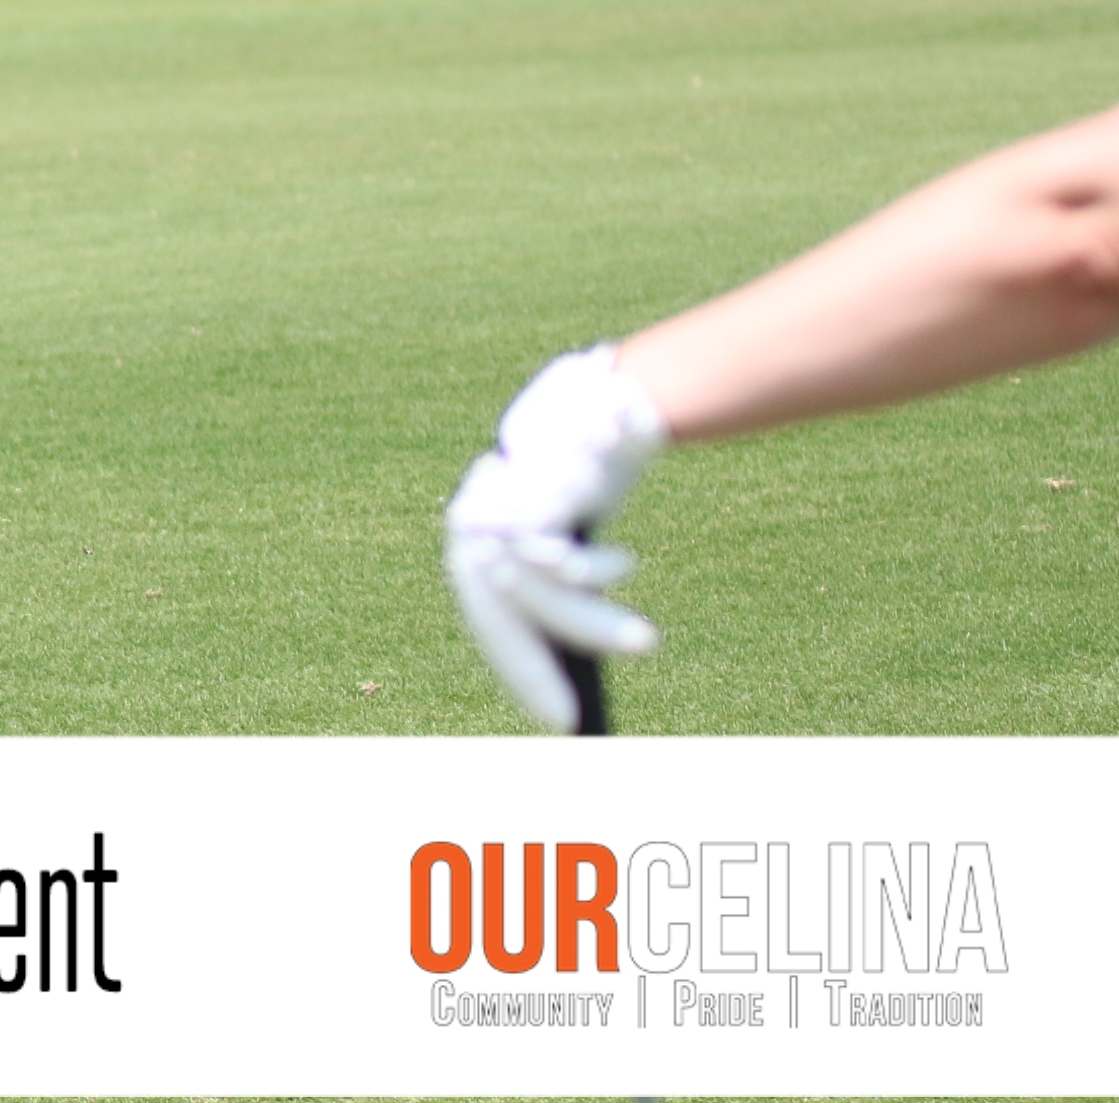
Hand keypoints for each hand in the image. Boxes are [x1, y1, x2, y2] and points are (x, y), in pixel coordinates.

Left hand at [444, 346, 669, 729]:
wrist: (610, 398)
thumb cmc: (592, 475)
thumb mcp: (573, 538)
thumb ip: (564, 588)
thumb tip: (579, 672)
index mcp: (480, 539)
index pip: (489, 616)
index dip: (522, 669)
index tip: (565, 720)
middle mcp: (474, 519)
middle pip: (496, 604)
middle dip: (540, 661)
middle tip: (582, 715)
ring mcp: (493, 497)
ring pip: (528, 583)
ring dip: (586, 623)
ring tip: (644, 641)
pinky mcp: (526, 478)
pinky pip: (551, 546)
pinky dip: (589, 571)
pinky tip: (624, 571)